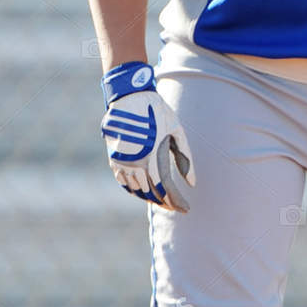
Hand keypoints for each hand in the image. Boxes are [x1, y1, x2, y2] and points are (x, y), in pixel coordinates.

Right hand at [100, 63, 195, 211]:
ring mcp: (122, 162)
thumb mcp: (177, 132)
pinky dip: (134, 191)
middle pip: (151, 193)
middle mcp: (136, 164)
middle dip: (165, 203)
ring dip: (150, 198)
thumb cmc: (157, 112)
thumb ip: (185, 158)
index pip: (166, 190)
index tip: (186, 209)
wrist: (128, 97)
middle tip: (177, 207)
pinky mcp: (114, 159)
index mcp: (153, 157)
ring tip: (163, 201)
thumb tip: (192, 184)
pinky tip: (143, 192)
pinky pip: (123, 182)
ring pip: (137, 190)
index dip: (177, 202)